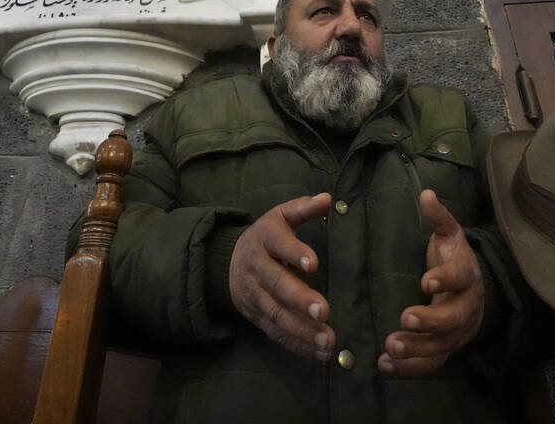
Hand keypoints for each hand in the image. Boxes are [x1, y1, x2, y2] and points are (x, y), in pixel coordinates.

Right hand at [229, 193, 334, 362]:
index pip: (279, 244)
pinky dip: (297, 345)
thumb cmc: (266, 237)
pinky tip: (319, 354)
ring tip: (328, 340)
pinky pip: (276, 333)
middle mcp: (257, 268)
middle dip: (300, 300)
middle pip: (277, 285)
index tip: (314, 264)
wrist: (226, 262)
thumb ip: (303, 208)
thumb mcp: (280, 216)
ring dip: (302, 330)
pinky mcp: (257, 317)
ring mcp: (255, 295)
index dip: (295, 253)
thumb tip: (327, 198)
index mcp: (265, 239)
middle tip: (325, 312)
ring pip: (276, 314)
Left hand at [378, 189, 484, 376]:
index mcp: (466, 275)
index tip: (425, 281)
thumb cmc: (455, 259)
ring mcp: (458, 331)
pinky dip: (410, 368)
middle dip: (429, 321)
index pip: (458, 278)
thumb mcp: (450, 235)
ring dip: (416, 349)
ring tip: (390, 348)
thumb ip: (439, 217)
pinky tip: (386, 366)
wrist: (478, 291)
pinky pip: (432, 363)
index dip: (444, 280)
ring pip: (442, 345)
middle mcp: (466, 306)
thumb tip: (426, 193)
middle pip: (452, 318)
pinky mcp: (447, 348)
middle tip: (404, 319)